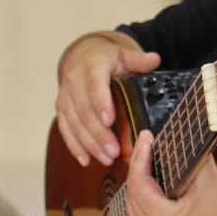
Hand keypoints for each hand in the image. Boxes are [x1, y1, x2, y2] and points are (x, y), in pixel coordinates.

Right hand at [54, 32, 159, 165]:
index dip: (101, 102)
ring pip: (74, 122)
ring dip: (89, 143)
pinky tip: (85, 160)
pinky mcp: (62, 109)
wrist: (82, 57)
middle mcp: (74, 80)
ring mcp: (66, 96)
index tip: (110, 120)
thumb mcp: (124, 55)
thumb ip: (138, 60)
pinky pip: (65, 129)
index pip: (95, 84)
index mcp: (92, 65)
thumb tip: (154, 59)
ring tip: (106, 158)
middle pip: (84, 109)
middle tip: (114, 151)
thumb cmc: (107, 60)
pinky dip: (74, 146)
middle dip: (98, 133)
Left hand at [123, 130, 216, 215]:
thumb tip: (177, 137)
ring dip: (137, 180)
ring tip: (146, 157)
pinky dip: (141, 195)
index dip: (140, 157)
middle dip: (138, 165)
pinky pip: (137, 213)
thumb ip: (190, 157)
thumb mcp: (208, 180)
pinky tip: (147, 180)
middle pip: (131, 191)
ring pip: (131, 201)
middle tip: (146, 144)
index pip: (137, 182)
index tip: (146, 138)